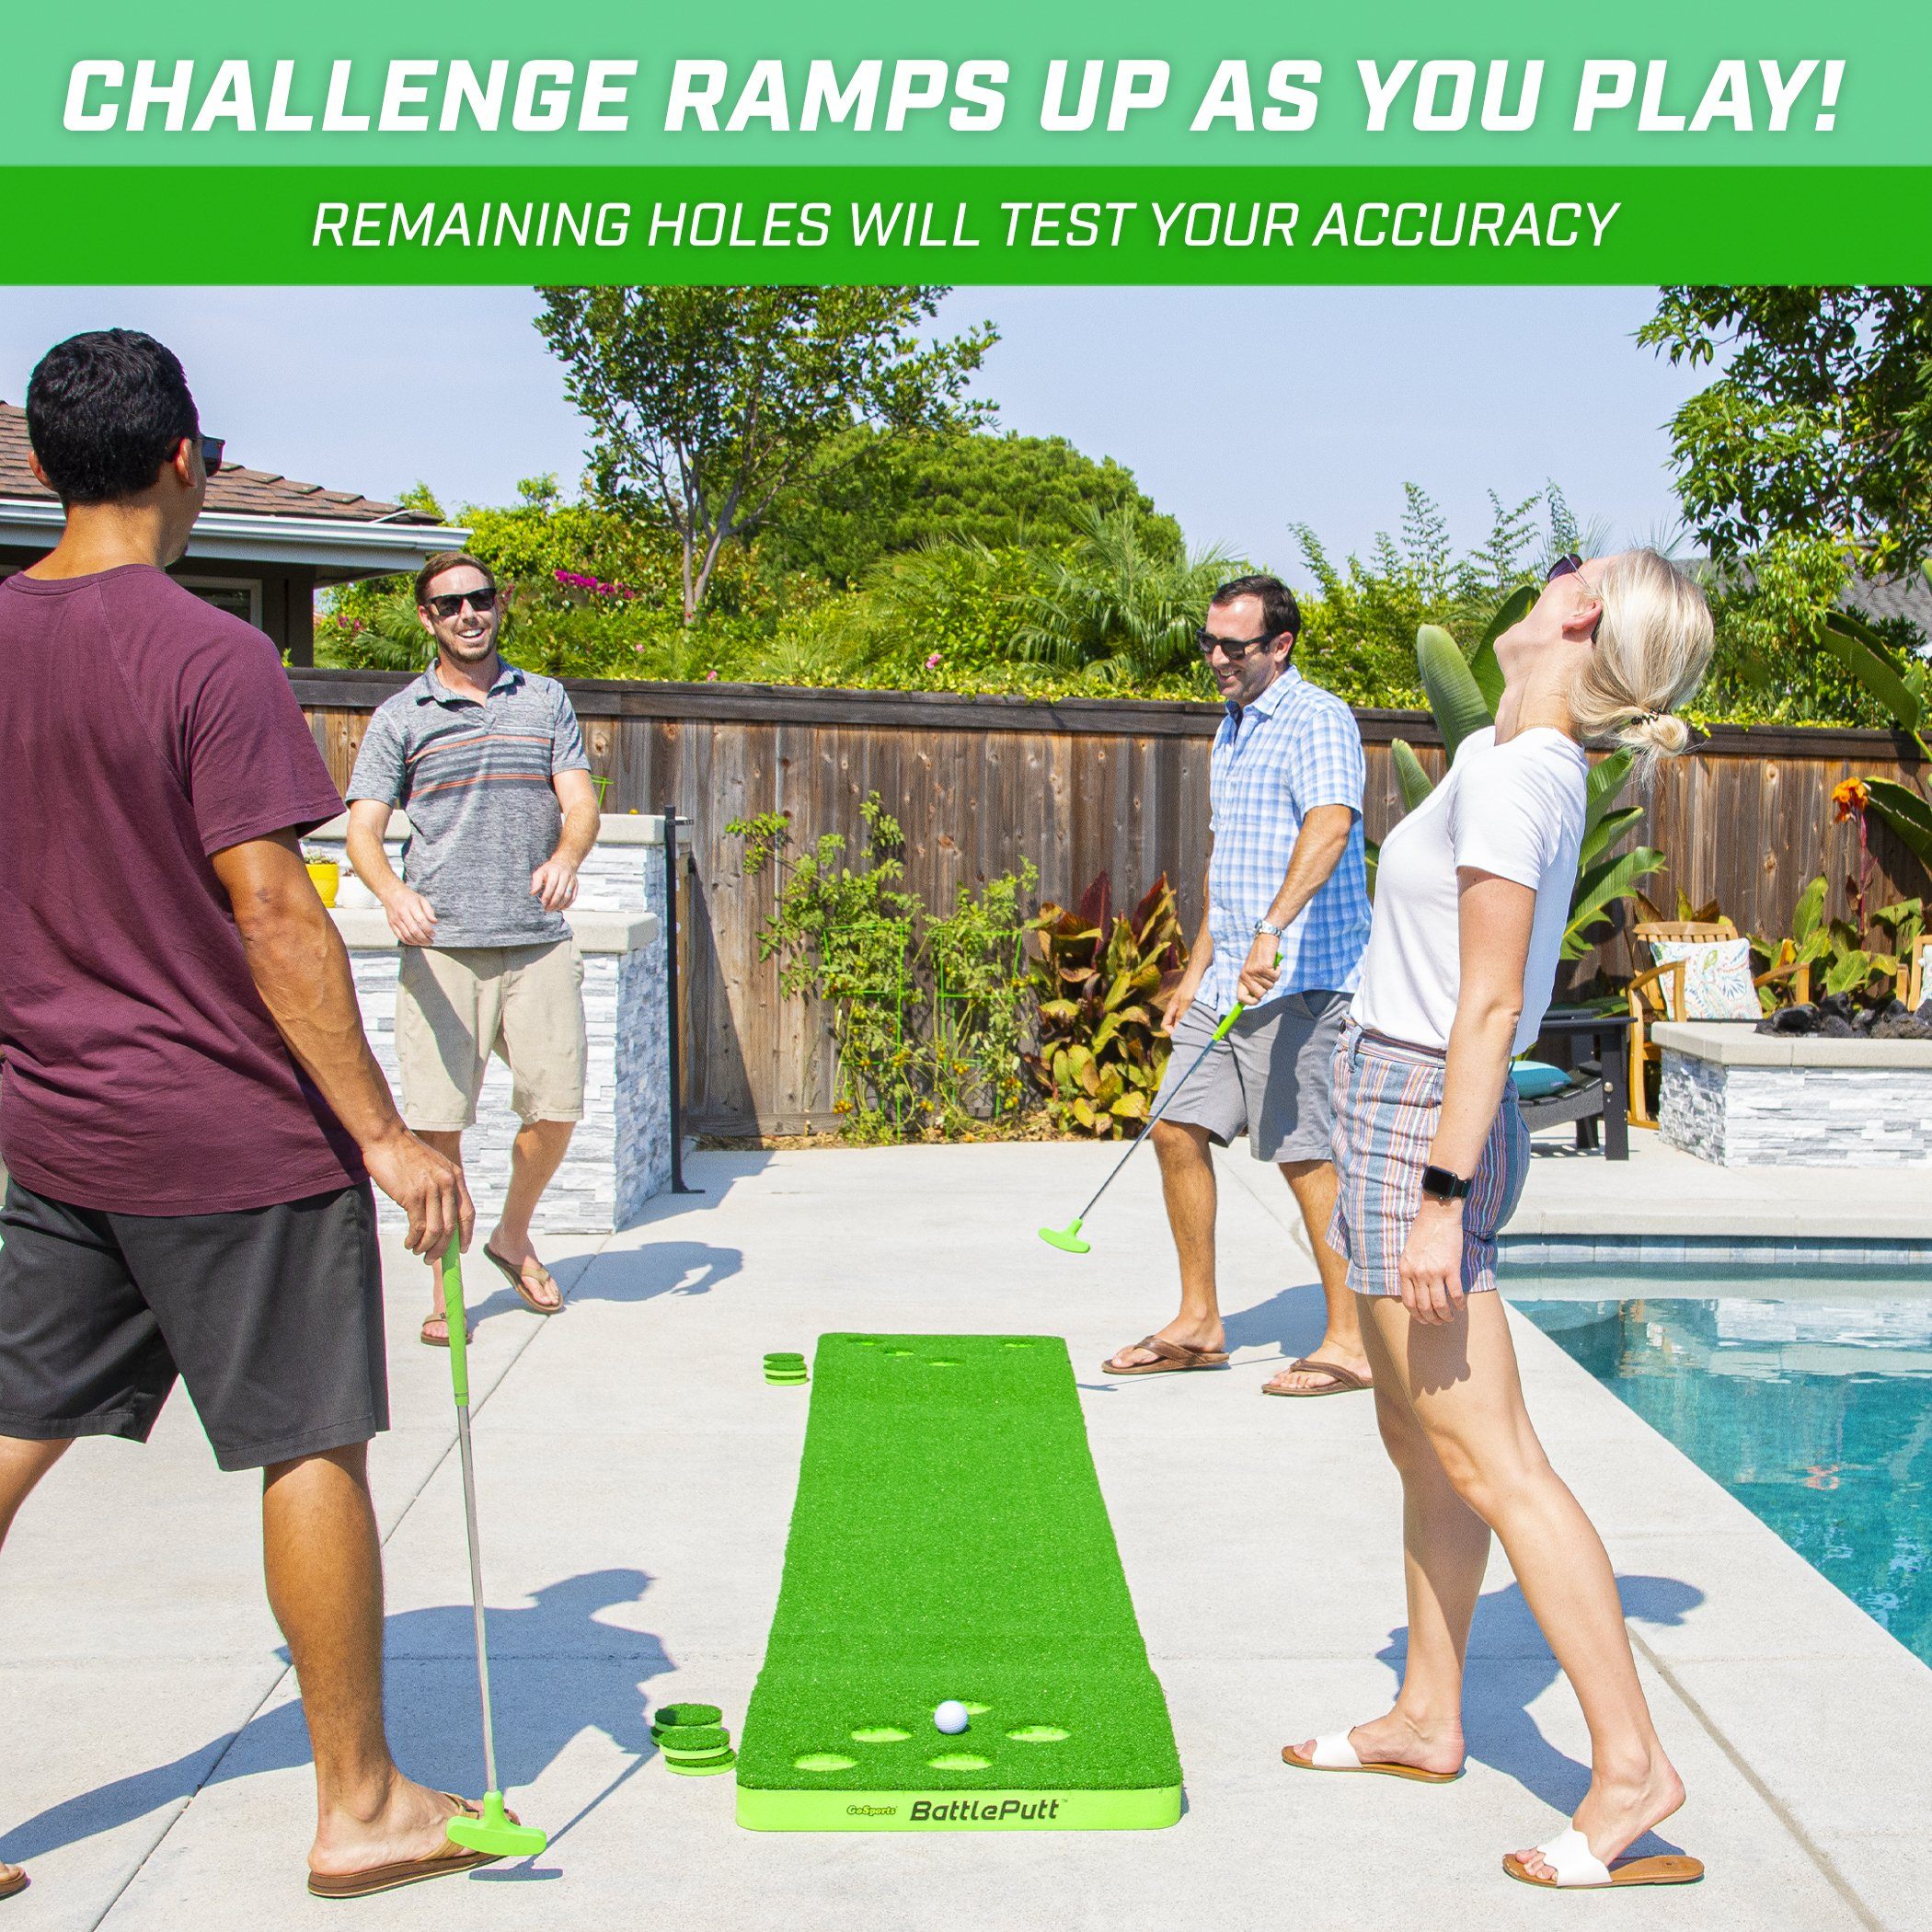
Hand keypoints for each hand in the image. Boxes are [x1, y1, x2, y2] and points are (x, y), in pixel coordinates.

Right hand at [361, 1125, 472, 1259]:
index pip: (468, 1213)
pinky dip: (414, 1239)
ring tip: (418, 1251)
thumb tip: (443, 1216)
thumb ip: (442, 1187)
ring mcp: (430, 1190)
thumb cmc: (407, 1154)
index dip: (466, 1234)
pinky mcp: (412, 1196)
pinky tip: (409, 1242)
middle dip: (444, 1248)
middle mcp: (447, 1184)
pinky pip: (418, 1226)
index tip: (462, 1249)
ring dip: (427, 1247)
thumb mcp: (435, 1166)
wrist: (387, 1138)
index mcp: (455, 1177)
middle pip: (452, 1226)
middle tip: (432, 1259)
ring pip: (436, 1230)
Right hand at [381, 885, 437, 946]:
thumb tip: (435, 922)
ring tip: (424, 943)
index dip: (428, 930)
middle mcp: (403, 913)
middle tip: (430, 942)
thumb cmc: (408, 897)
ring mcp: (396, 920)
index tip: (433, 934)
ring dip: (417, 942)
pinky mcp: (392, 924)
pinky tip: (415, 942)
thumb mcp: (422, 899)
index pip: (421, 920)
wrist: (391, 894)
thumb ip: (429, 911)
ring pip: (407, 935)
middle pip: (414, 930)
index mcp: (411, 906)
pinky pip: (399, 936)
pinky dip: (408, 942)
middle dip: (424, 939)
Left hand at [530, 857, 579, 912]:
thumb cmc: (550, 870)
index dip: (546, 896)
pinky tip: (560, 907)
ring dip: (559, 905)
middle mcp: (565, 875)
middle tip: (546, 909)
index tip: (542, 903)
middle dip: (552, 903)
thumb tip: (533, 893)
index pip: (551, 885)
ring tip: (552, 909)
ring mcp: (572, 881)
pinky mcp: (576, 886)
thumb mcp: (540, 872)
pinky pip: (573, 898)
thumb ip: (536, 882)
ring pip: (567, 896)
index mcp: (555, 871)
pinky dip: (567, 905)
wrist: (565, 863)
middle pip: (560, 892)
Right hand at [1161, 971, 1202, 1034]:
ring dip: (1186, 1026)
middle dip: (1178, 1030)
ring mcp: (1183, 1006)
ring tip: (1195, 1030)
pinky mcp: (1190, 1004)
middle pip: (1173, 1024)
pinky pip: (1188, 1015)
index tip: (1181, 1034)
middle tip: (1189, 1035)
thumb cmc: (1190, 985)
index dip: (1170, 1031)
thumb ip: (1181, 1014)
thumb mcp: (1185, 1001)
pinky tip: (1199, 1022)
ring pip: (1181, 1020)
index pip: (1165, 1024)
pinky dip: (1192, 1020)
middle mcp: (1175, 1008)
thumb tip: (1177, 1029)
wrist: (1198, 972)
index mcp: (1171, 1008)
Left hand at [1236, 935, 1281, 1005]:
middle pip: (1259, 994)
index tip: (1257, 1000)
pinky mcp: (1264, 967)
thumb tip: (1256, 999)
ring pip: (1270, 986)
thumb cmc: (1260, 957)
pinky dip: (1278, 971)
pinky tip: (1274, 965)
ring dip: (1273, 978)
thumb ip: (1253, 983)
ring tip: (1269, 968)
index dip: (1250, 1002)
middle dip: (1267, 988)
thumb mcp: (1252, 970)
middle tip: (1267, 978)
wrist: (1265, 940)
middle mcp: (1247, 976)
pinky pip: (1275, 977)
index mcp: (1242, 978)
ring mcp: (1255, 972)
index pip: (1241, 997)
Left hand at [1398, 1200, 1466, 1324]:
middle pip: (1424, 1307)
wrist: (1437, 1215)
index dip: (1417, 1315)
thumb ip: (1409, 1271)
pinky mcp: (1451, 1268)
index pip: (1408, 1302)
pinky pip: (1456, 1294)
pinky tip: (1461, 1307)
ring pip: (1440, 1305)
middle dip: (1432, 1320)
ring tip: (1450, 1318)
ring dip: (1446, 1316)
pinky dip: (1459, 1304)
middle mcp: (1418, 1274)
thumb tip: (1413, 1291)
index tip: (1424, 1320)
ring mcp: (1434, 1272)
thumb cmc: (1423, 1232)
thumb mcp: (1408, 1253)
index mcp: (1405, 1271)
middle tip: (1439, 1322)